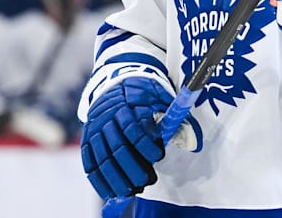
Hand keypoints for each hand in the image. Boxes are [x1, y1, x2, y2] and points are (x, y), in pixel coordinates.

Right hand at [80, 77, 201, 199]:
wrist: (113, 87)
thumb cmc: (142, 96)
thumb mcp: (159, 98)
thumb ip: (173, 118)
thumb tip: (194, 142)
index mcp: (124, 106)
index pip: (132, 128)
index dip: (145, 145)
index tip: (158, 156)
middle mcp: (106, 119)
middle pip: (117, 147)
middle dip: (133, 168)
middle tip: (148, 180)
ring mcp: (94, 132)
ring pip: (102, 159)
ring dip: (117, 179)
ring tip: (132, 190)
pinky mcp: (86, 143)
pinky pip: (89, 166)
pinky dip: (100, 182)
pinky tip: (111, 193)